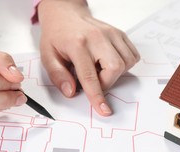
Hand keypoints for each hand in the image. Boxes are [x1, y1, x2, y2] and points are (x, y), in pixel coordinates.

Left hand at [37, 0, 139, 115]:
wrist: (65, 14)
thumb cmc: (57, 35)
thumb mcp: (47, 56)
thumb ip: (58, 75)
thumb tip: (71, 92)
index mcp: (77, 44)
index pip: (90, 76)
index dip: (97, 96)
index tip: (104, 109)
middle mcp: (97, 37)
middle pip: (115, 68)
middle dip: (106, 82)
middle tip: (94, 80)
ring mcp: (111, 34)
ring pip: (126, 63)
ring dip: (114, 74)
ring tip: (99, 68)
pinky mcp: (119, 34)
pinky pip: (132, 55)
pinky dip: (124, 64)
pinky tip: (108, 62)